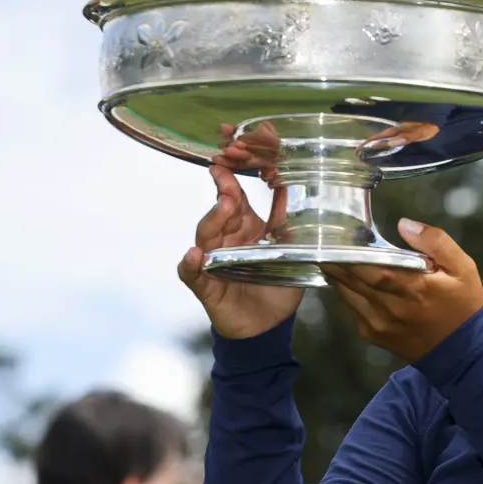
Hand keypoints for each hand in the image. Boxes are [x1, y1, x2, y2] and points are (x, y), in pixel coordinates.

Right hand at [177, 165, 304, 338]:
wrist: (268, 324)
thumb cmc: (276, 284)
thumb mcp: (290, 249)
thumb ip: (287, 222)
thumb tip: (291, 188)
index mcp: (245, 228)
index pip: (235, 199)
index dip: (230, 180)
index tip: (228, 159)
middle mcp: (225, 241)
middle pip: (220, 213)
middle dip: (224, 194)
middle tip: (228, 180)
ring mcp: (212, 262)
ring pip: (205, 236)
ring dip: (212, 221)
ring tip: (222, 208)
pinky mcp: (205, 286)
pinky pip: (192, 273)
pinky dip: (191, 264)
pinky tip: (195, 256)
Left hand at [320, 220, 482, 361]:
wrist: (463, 351)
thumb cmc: (463, 305)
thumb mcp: (463, 268)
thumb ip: (436, 242)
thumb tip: (405, 225)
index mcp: (414, 289)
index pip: (373, 270)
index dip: (351, 255)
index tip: (339, 236)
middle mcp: (392, 309)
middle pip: (352, 281)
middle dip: (336, 260)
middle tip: (326, 241)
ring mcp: (379, 324)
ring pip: (347, 294)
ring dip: (337, 275)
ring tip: (331, 255)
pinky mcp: (373, 334)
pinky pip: (351, 308)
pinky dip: (346, 292)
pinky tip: (348, 278)